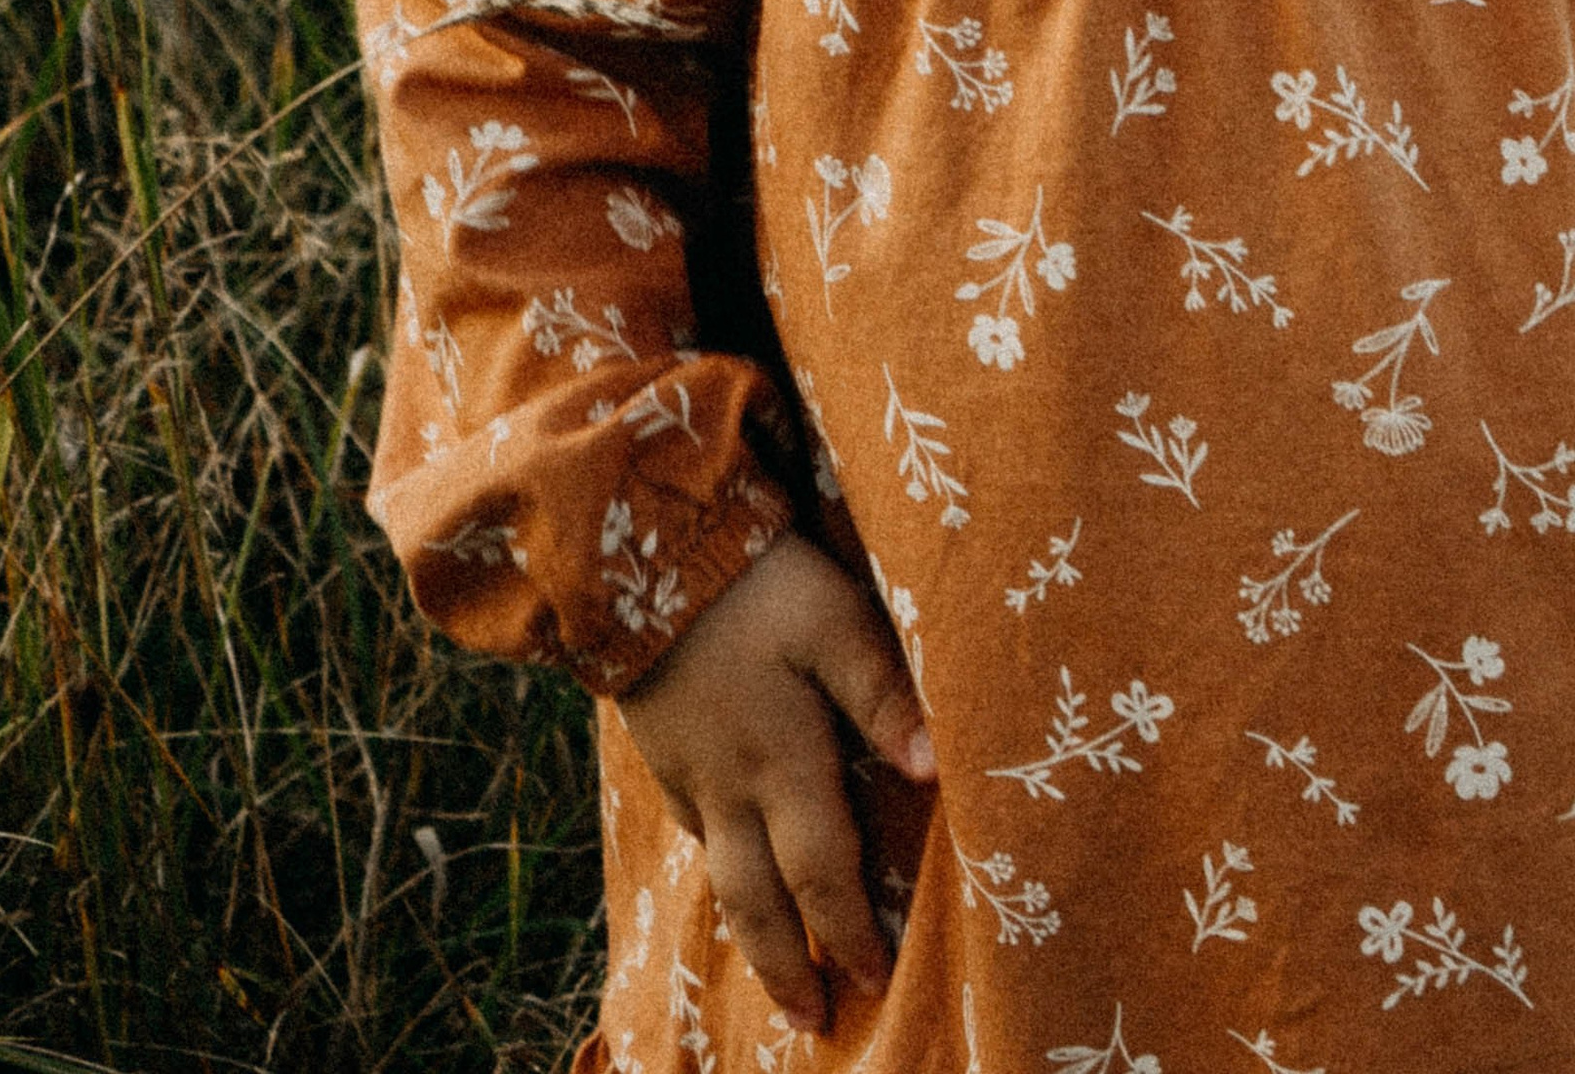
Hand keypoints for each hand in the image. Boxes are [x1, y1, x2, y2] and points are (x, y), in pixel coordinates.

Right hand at [616, 532, 937, 1030]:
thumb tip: (936, 771)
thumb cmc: (757, 584)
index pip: (822, 872)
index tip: (874, 982)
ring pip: (720, 876)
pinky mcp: (661, 748)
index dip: (848, 930)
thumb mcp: (835, 622)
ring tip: (772, 975)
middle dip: (789, 966)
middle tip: (812, 1021)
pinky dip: (716, 866)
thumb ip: (884, 694)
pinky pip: (691, 828)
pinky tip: (727, 871)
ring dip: (749, 934)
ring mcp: (688, 772)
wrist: (638, 554)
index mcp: (781, 762)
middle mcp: (731, 786)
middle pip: (759, 900)